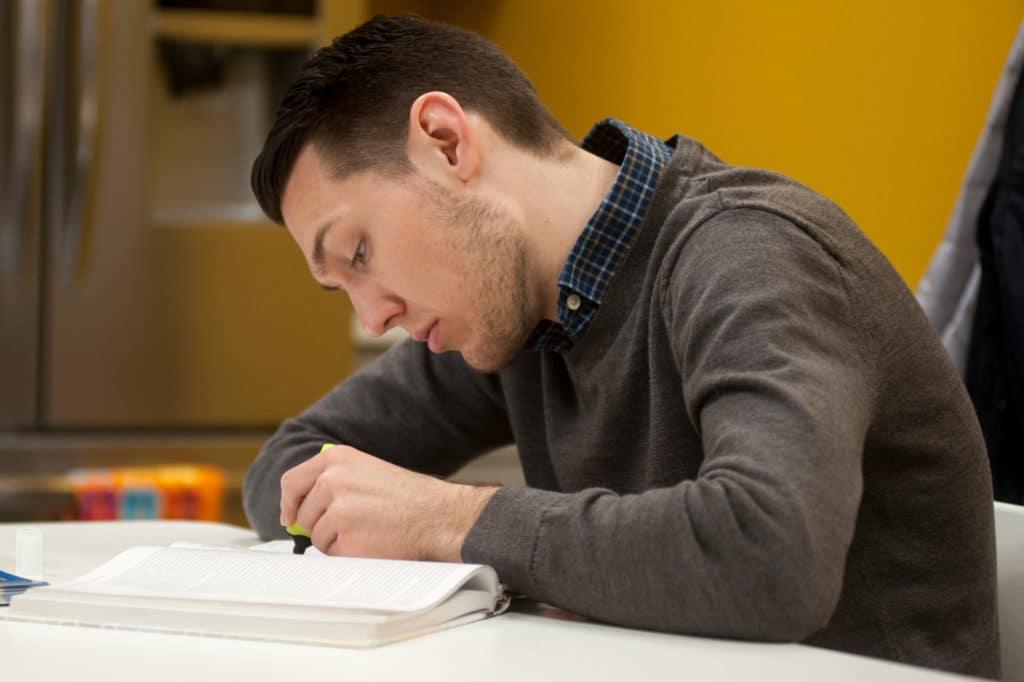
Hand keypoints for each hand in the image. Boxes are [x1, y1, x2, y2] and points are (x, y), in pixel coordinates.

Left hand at [279, 445, 497, 561]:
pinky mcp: (344, 535)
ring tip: (367, 529)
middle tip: (351, 525)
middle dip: (319, 526)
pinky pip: (331, 552)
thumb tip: (298, 509)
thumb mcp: (366, 470)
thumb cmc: (408, 496)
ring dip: (335, 540)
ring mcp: (337, 507)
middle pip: (302, 514)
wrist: (437, 514)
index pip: (292, 482)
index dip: (288, 503)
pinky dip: (347, 553)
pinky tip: (371, 541)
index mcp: (336, 459)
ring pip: (316, 536)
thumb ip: (332, 481)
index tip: (289, 516)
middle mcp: (332, 479)